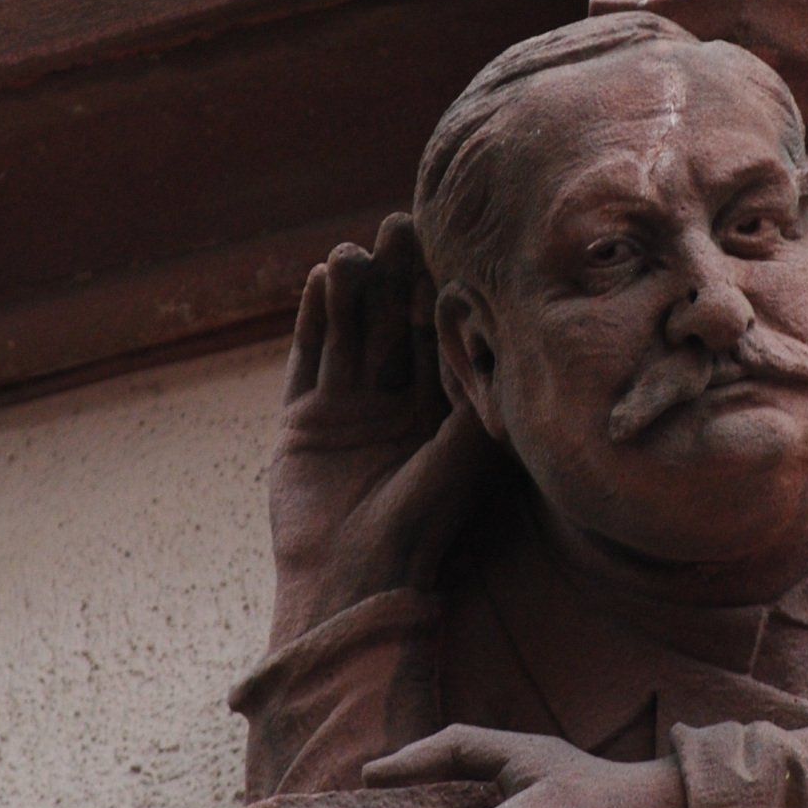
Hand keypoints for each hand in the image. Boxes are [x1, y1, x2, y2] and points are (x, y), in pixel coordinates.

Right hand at [269, 217, 490, 633]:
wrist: (353, 581)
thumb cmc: (423, 527)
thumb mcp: (465, 456)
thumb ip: (476, 398)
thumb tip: (502, 336)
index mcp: (442, 415)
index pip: (441, 338)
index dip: (440, 291)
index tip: (443, 245)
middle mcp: (398, 408)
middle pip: (397, 326)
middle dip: (398, 278)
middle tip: (400, 226)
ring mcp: (349, 412)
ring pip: (352, 335)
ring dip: (355, 290)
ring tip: (355, 248)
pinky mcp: (304, 422)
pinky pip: (310, 359)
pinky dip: (315, 320)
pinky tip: (323, 279)